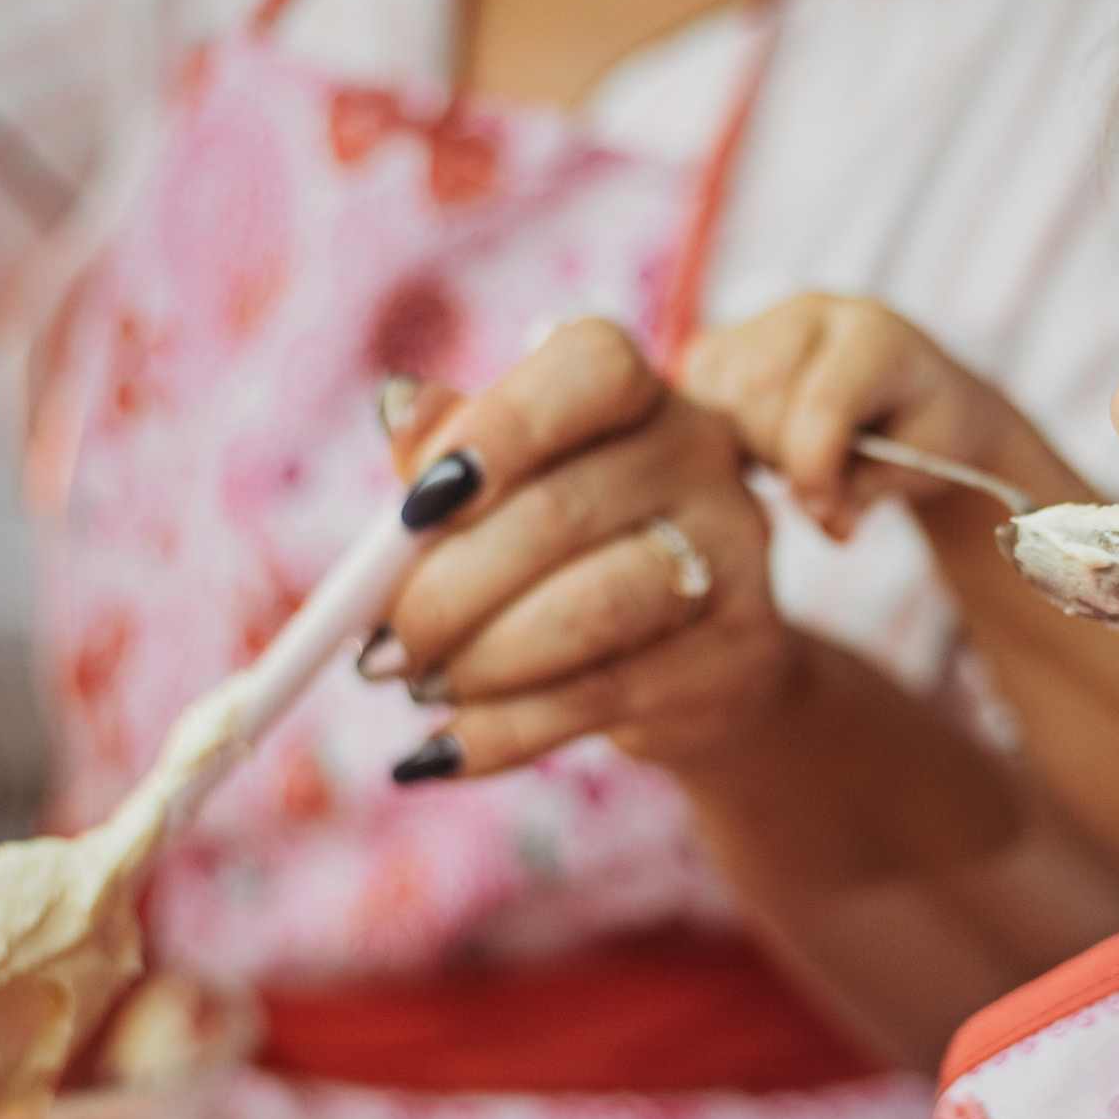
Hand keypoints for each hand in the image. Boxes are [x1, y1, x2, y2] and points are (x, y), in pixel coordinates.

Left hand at [372, 320, 796, 777]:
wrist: (693, 663)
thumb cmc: (573, 552)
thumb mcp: (508, 489)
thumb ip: (451, 448)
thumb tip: (398, 410)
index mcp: (637, 394)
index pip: (589, 369)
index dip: (500, 428)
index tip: (413, 507)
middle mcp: (700, 457)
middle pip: (561, 513)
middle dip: (445, 591)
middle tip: (378, 647)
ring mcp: (735, 556)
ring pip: (593, 609)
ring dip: (480, 661)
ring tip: (420, 686)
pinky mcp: (739, 656)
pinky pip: (604, 697)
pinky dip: (504, 731)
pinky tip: (442, 749)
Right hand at [679, 295, 1061, 540]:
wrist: (922, 399)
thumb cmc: (930, 433)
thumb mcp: (922, 466)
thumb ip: (867, 491)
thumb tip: (821, 519)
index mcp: (876, 334)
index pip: (823, 401)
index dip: (817, 475)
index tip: (836, 526)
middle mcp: (814, 311)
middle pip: (756, 392)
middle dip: (778, 458)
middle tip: (817, 489)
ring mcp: (764, 320)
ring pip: (716, 393)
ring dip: (744, 447)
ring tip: (791, 462)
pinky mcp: (726, 339)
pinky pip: (693, 393)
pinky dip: (717, 434)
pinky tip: (758, 447)